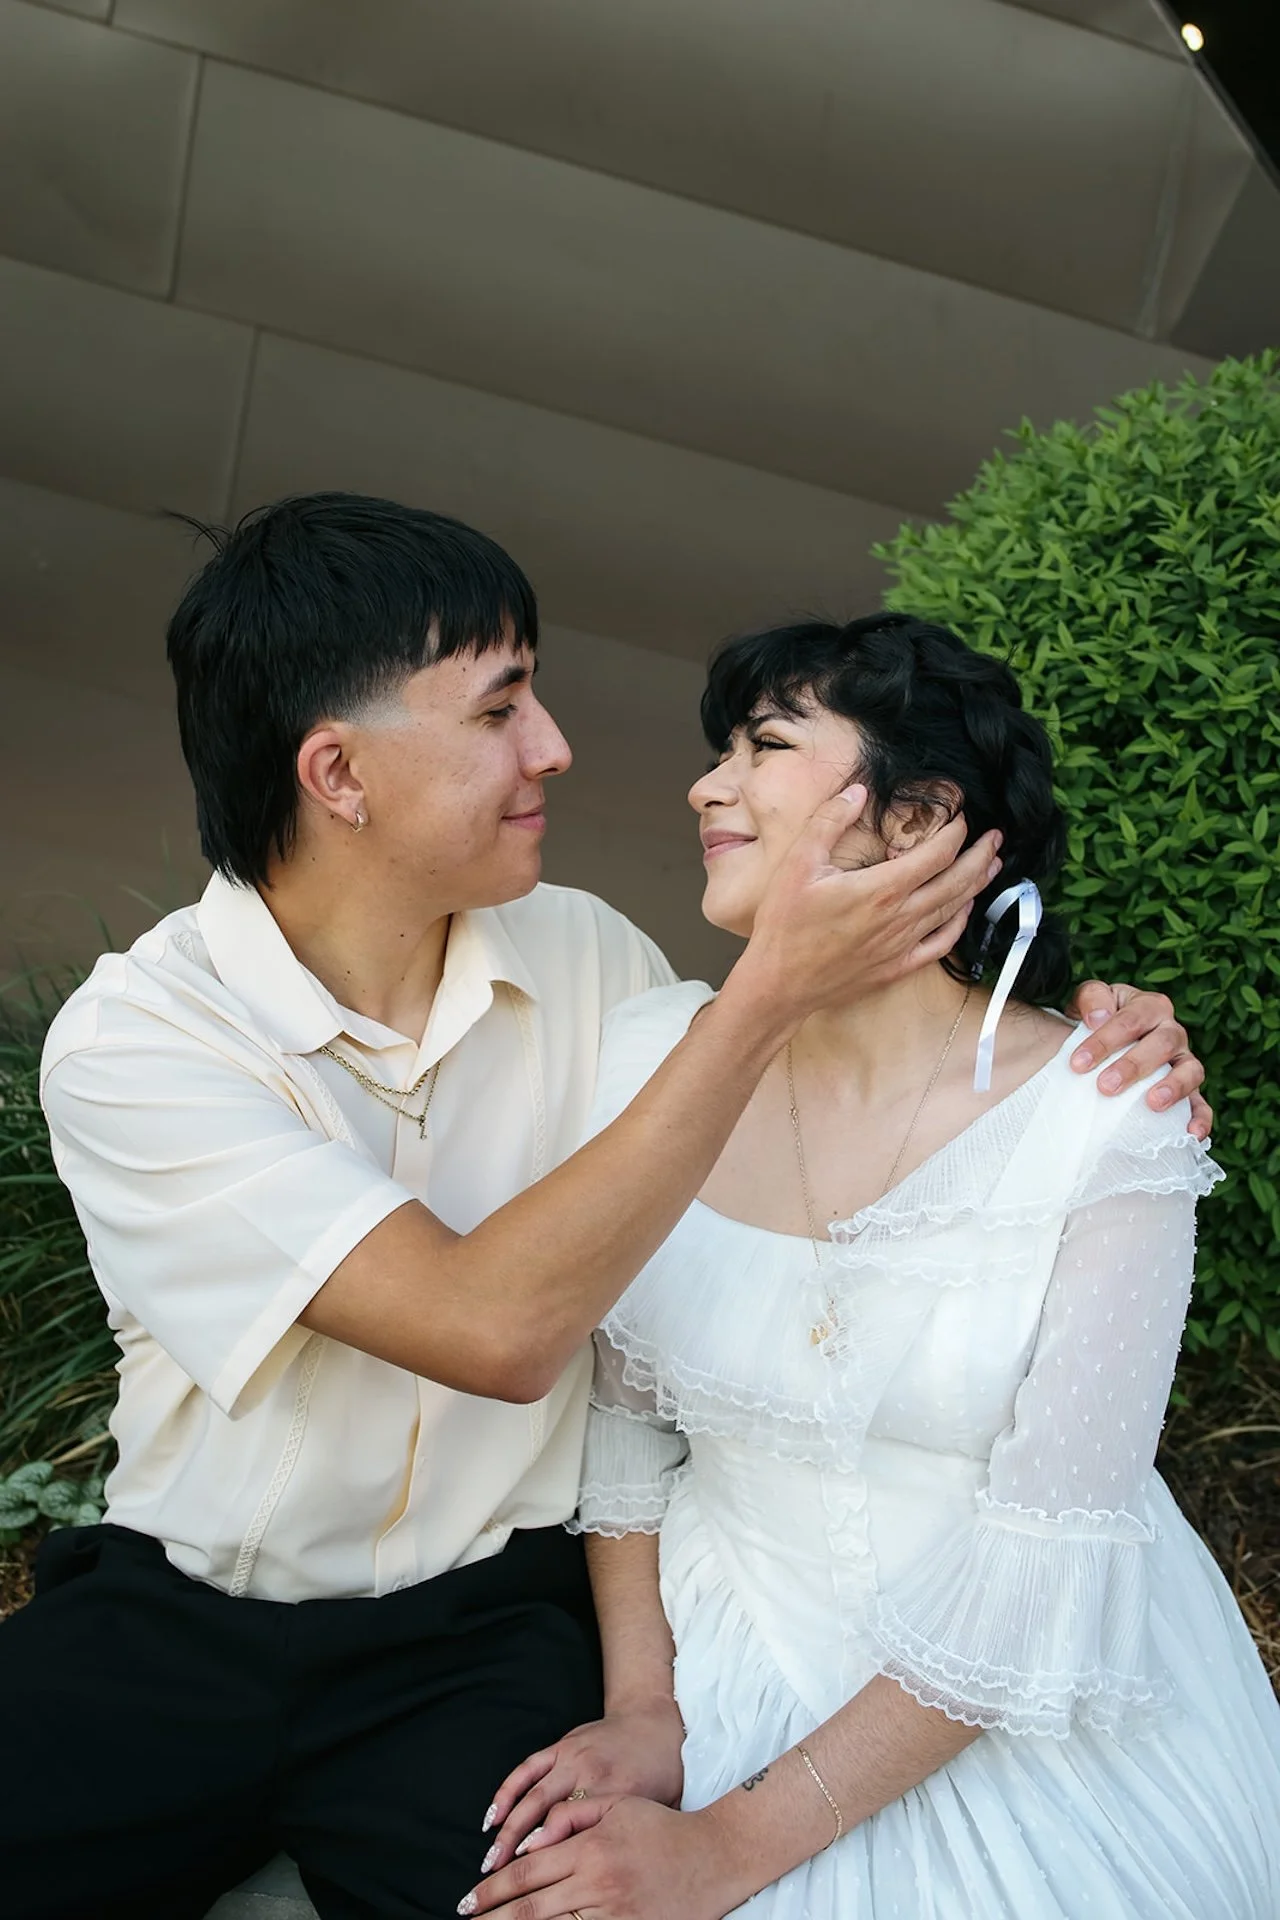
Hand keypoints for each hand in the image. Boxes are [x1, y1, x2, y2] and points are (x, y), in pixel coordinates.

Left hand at [461, 1795, 740, 1919]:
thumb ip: (572, 1816)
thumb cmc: (662, 1827)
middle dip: (494, 1918)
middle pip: (532, 1908)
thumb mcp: (617, 1804)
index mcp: (590, 1847)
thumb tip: (531, 1839)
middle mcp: (597, 1883)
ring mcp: (614, 1914)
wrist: (714, 1857)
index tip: (469, 1899)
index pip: (528, 1872)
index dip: (494, 1889)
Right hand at [480, 1700, 684, 1875]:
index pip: (578, 1828)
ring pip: (532, 1794)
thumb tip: (621, 1878)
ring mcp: (572, 1756)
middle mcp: (590, 1773)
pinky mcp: (562, 1745)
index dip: (552, 1853)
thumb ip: (634, 1837)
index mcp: (617, 1792)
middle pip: (547, 1814)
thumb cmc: (663, 1770)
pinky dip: (508, 1791)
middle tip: (498, 1876)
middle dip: (519, 1847)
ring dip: (507, 1827)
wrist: (655, 1720)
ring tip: (490, 1858)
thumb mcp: (659, 1807)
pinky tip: (492, 1815)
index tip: (534, 1881)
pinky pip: (529, 1768)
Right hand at [737, 785, 1002, 1026]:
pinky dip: (958, 924)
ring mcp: (903, 945)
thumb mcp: (798, 863)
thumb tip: (857, 791)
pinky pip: (940, 944)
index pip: (936, 854)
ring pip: (953, 911)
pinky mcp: (898, 967)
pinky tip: (963, 912)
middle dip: (980, 855)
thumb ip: (829, 821)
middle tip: (996, 837)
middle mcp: (901, 917)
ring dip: (976, 885)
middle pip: (956, 881)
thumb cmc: (785, 924)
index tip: (961, 817)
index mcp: (881, 888)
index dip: (955, 833)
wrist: (779, 984)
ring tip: (992, 866)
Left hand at [1068, 983, 1211, 1139]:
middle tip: (1105, 1086)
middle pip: (1162, 1044)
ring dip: (1173, 1087)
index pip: (1130, 1020)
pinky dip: (1200, 1117)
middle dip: (1134, 1065)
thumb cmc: (1096, 1020)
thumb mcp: (1089, 1000)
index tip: (1078, 1063)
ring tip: (1153, 1104)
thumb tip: (1097, 1018)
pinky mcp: (1189, 1090)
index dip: (1105, 1041)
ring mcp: (1183, 1061)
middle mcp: (1171, 1032)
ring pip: (1190, 1070)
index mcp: (1148, 1007)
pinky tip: (1191, 1133)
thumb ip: (1091, 999)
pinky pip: (1201, 1103)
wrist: (1104, 1036)